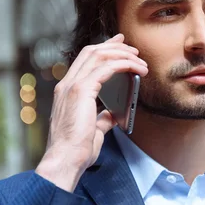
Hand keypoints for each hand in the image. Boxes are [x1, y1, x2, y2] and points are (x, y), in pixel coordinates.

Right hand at [35, 34, 147, 191]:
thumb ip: (101, 119)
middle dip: (114, 46)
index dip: (103, 49)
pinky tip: (136, 68)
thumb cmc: (76, 150)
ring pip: (99, 56)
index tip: (119, 44)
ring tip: (140, 60)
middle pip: (92, 52)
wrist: (65, 160)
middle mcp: (67, 84)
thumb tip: (112, 114)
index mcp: (67, 91)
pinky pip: (106, 68)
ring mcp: (72, 86)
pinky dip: (124, 64)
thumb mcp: (92, 130)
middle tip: (133, 47)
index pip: (85, 60)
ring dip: (123, 54)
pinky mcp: (81, 91)